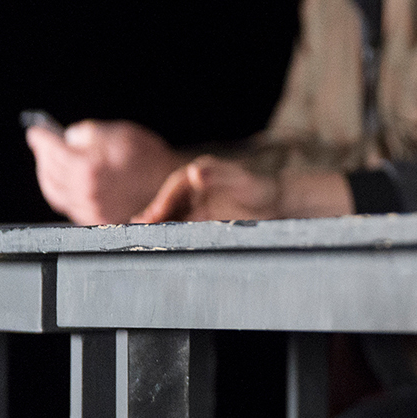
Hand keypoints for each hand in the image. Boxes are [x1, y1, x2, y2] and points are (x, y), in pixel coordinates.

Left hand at [26, 119, 183, 223]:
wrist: (174, 183)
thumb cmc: (150, 156)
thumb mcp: (120, 132)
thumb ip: (89, 132)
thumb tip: (70, 137)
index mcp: (88, 167)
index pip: (53, 151)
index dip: (42, 139)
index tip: (36, 132)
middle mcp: (85, 191)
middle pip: (50, 172)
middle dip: (43, 156)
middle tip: (42, 145)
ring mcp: (90, 208)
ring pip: (55, 192)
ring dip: (48, 175)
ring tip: (50, 163)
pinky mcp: (96, 219)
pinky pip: (69, 204)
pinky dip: (62, 191)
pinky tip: (66, 181)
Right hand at [133, 159, 350, 221]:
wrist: (279, 204)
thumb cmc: (262, 189)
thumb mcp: (243, 181)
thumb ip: (221, 175)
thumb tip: (194, 172)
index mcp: (201, 173)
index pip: (175, 186)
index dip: (163, 200)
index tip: (154, 214)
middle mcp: (195, 188)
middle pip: (168, 201)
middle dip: (153, 214)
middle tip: (137, 228)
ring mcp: (197, 204)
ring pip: (172, 215)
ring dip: (158, 225)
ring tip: (139, 238)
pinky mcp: (202, 220)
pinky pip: (182, 227)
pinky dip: (171, 234)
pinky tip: (161, 246)